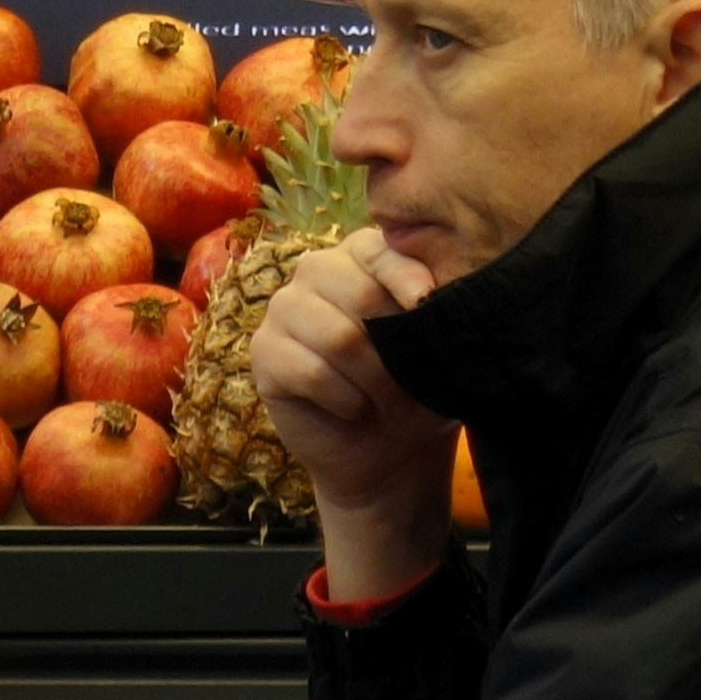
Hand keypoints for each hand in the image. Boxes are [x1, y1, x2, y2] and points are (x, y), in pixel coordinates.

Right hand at [250, 230, 453, 602]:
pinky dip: (346, 400)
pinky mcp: (263, 352)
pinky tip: (353, 408)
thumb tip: (432, 293)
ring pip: (339, 337)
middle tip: (411, 380)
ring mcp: (284, 309)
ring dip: (374, 379)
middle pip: (361, 294)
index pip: (382, 249)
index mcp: (364, 253)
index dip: (407, 278)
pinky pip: (311, 372)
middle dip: (396, 348)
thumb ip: (432, 308)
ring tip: (386, 398)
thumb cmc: (420, 385)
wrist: (392, 450)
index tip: (427, 303)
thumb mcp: (438, 342)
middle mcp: (318, 269)